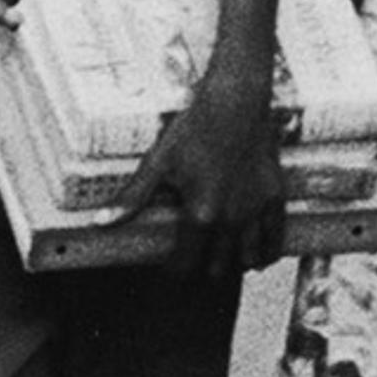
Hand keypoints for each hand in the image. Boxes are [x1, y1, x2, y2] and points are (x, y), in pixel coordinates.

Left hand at [114, 69, 283, 277]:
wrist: (236, 102)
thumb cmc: (195, 128)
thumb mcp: (159, 161)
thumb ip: (133, 197)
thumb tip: (102, 222)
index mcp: (200, 214)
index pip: (186, 265)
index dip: (175, 274)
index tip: (168, 272)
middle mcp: (231, 219)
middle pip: (217, 269)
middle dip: (203, 272)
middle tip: (193, 264)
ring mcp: (255, 210)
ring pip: (249, 260)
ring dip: (234, 265)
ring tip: (222, 261)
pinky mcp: (274, 197)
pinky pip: (275, 238)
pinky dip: (266, 253)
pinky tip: (257, 257)